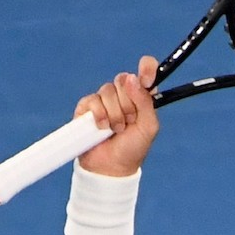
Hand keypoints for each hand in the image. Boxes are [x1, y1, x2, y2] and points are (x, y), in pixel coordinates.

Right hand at [75, 56, 159, 176]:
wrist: (111, 166)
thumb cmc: (132, 148)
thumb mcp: (148, 126)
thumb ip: (145, 102)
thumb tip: (132, 78)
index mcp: (141, 97)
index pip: (145, 72)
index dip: (147, 68)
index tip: (147, 77)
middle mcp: (123, 95)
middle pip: (123, 80)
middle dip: (128, 103)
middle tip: (130, 121)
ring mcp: (104, 100)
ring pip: (108, 91)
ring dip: (114, 114)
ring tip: (116, 130)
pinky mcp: (87, 107)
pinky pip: (92, 100)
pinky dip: (99, 115)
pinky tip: (102, 128)